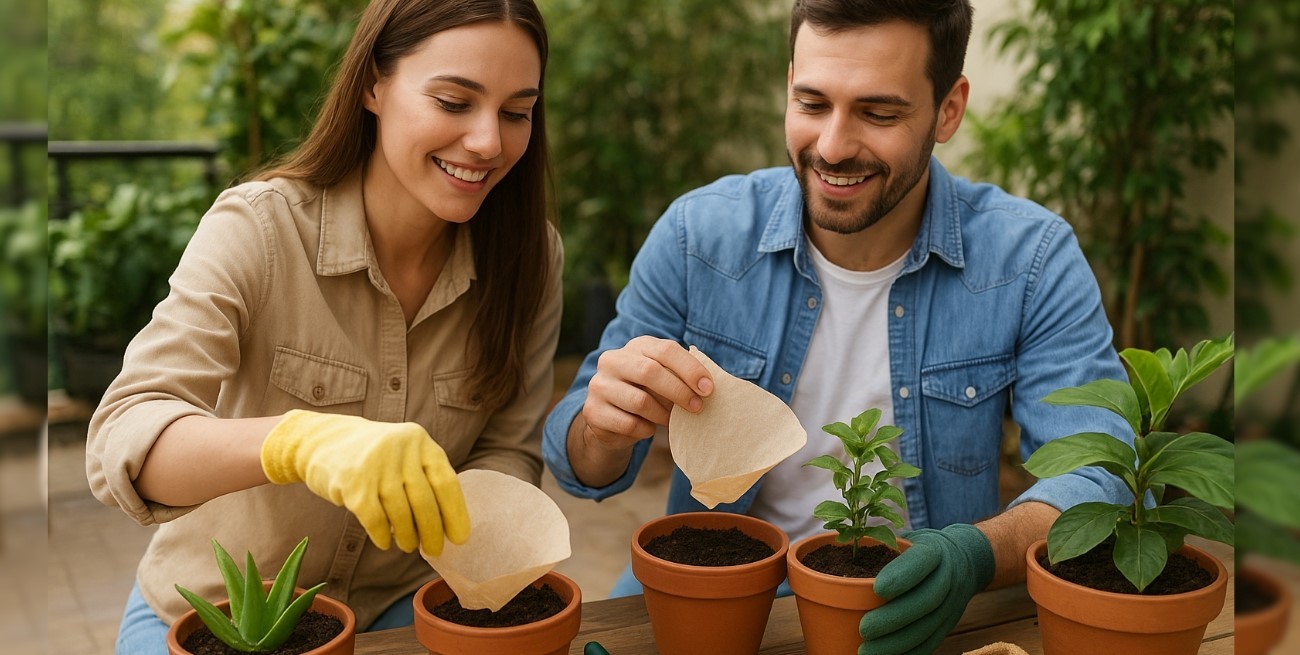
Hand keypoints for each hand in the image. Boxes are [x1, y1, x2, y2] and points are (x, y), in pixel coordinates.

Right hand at [260, 409, 469, 554]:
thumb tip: (449, 523)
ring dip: (408, 537)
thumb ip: (425, 477)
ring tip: (409, 545)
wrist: (321, 441)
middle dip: (432, 532)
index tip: (459, 538)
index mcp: (419, 441)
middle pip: (425, 502)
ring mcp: (375, 465)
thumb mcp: (404, 453)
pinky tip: (385, 542)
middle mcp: (400, 449)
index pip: (446, 482)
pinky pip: (375, 521)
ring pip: (401, 514)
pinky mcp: (352, 484)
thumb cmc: (373, 456)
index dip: (455, 513)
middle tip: (435, 550)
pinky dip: (383, 536)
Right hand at [581, 336, 712, 448]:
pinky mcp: (593, 411)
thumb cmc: (647, 394)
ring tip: (670, 420)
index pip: (665, 350)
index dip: (690, 369)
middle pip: (649, 371)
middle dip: (678, 391)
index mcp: (636, 346)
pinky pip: (628, 424)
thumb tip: (707, 388)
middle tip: (697, 407)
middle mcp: (613, 360)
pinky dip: (645, 429)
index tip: (708, 389)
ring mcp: (599, 385)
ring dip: (662, 414)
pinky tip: (648, 428)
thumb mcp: (663, 379)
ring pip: (639, 401)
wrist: (610, 418)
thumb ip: (680, 377)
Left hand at [858, 524, 995, 654]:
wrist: (966, 560)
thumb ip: (881, 547)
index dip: (901, 575)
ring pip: (928, 627)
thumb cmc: (920, 549)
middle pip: (926, 600)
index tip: (877, 589)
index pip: (921, 560)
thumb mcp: (907, 539)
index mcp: (935, 550)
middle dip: (893, 618)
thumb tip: (841, 558)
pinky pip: (931, 642)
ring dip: (897, 643)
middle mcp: (948, 576)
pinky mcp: (950, 623)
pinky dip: (908, 653)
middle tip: (863, 629)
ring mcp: (953, 603)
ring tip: (867, 651)